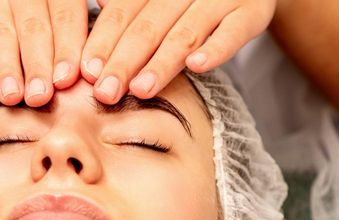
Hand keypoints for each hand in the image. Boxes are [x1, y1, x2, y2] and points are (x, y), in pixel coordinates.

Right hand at [0, 0, 88, 106]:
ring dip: (6, 63)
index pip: (65, 14)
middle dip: (37, 64)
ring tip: (12, 95)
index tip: (67, 79)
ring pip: (0, 27)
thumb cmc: (42, 6)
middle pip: (33, 26)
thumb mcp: (61, 8)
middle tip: (40, 97)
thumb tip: (96, 68)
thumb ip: (77, 28)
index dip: (66, 47)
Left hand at [83, 0, 275, 103]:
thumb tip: (95, 9)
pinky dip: (216, 49)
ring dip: (161, 62)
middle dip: (123, 61)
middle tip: (105, 92)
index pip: (122, 13)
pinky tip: (196, 67)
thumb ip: (126, 7)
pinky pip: (234, 31)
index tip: (85, 72)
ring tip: (141, 89)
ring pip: (185, 32)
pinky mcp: (253, 11)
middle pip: (148, 26)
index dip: (103, 42)